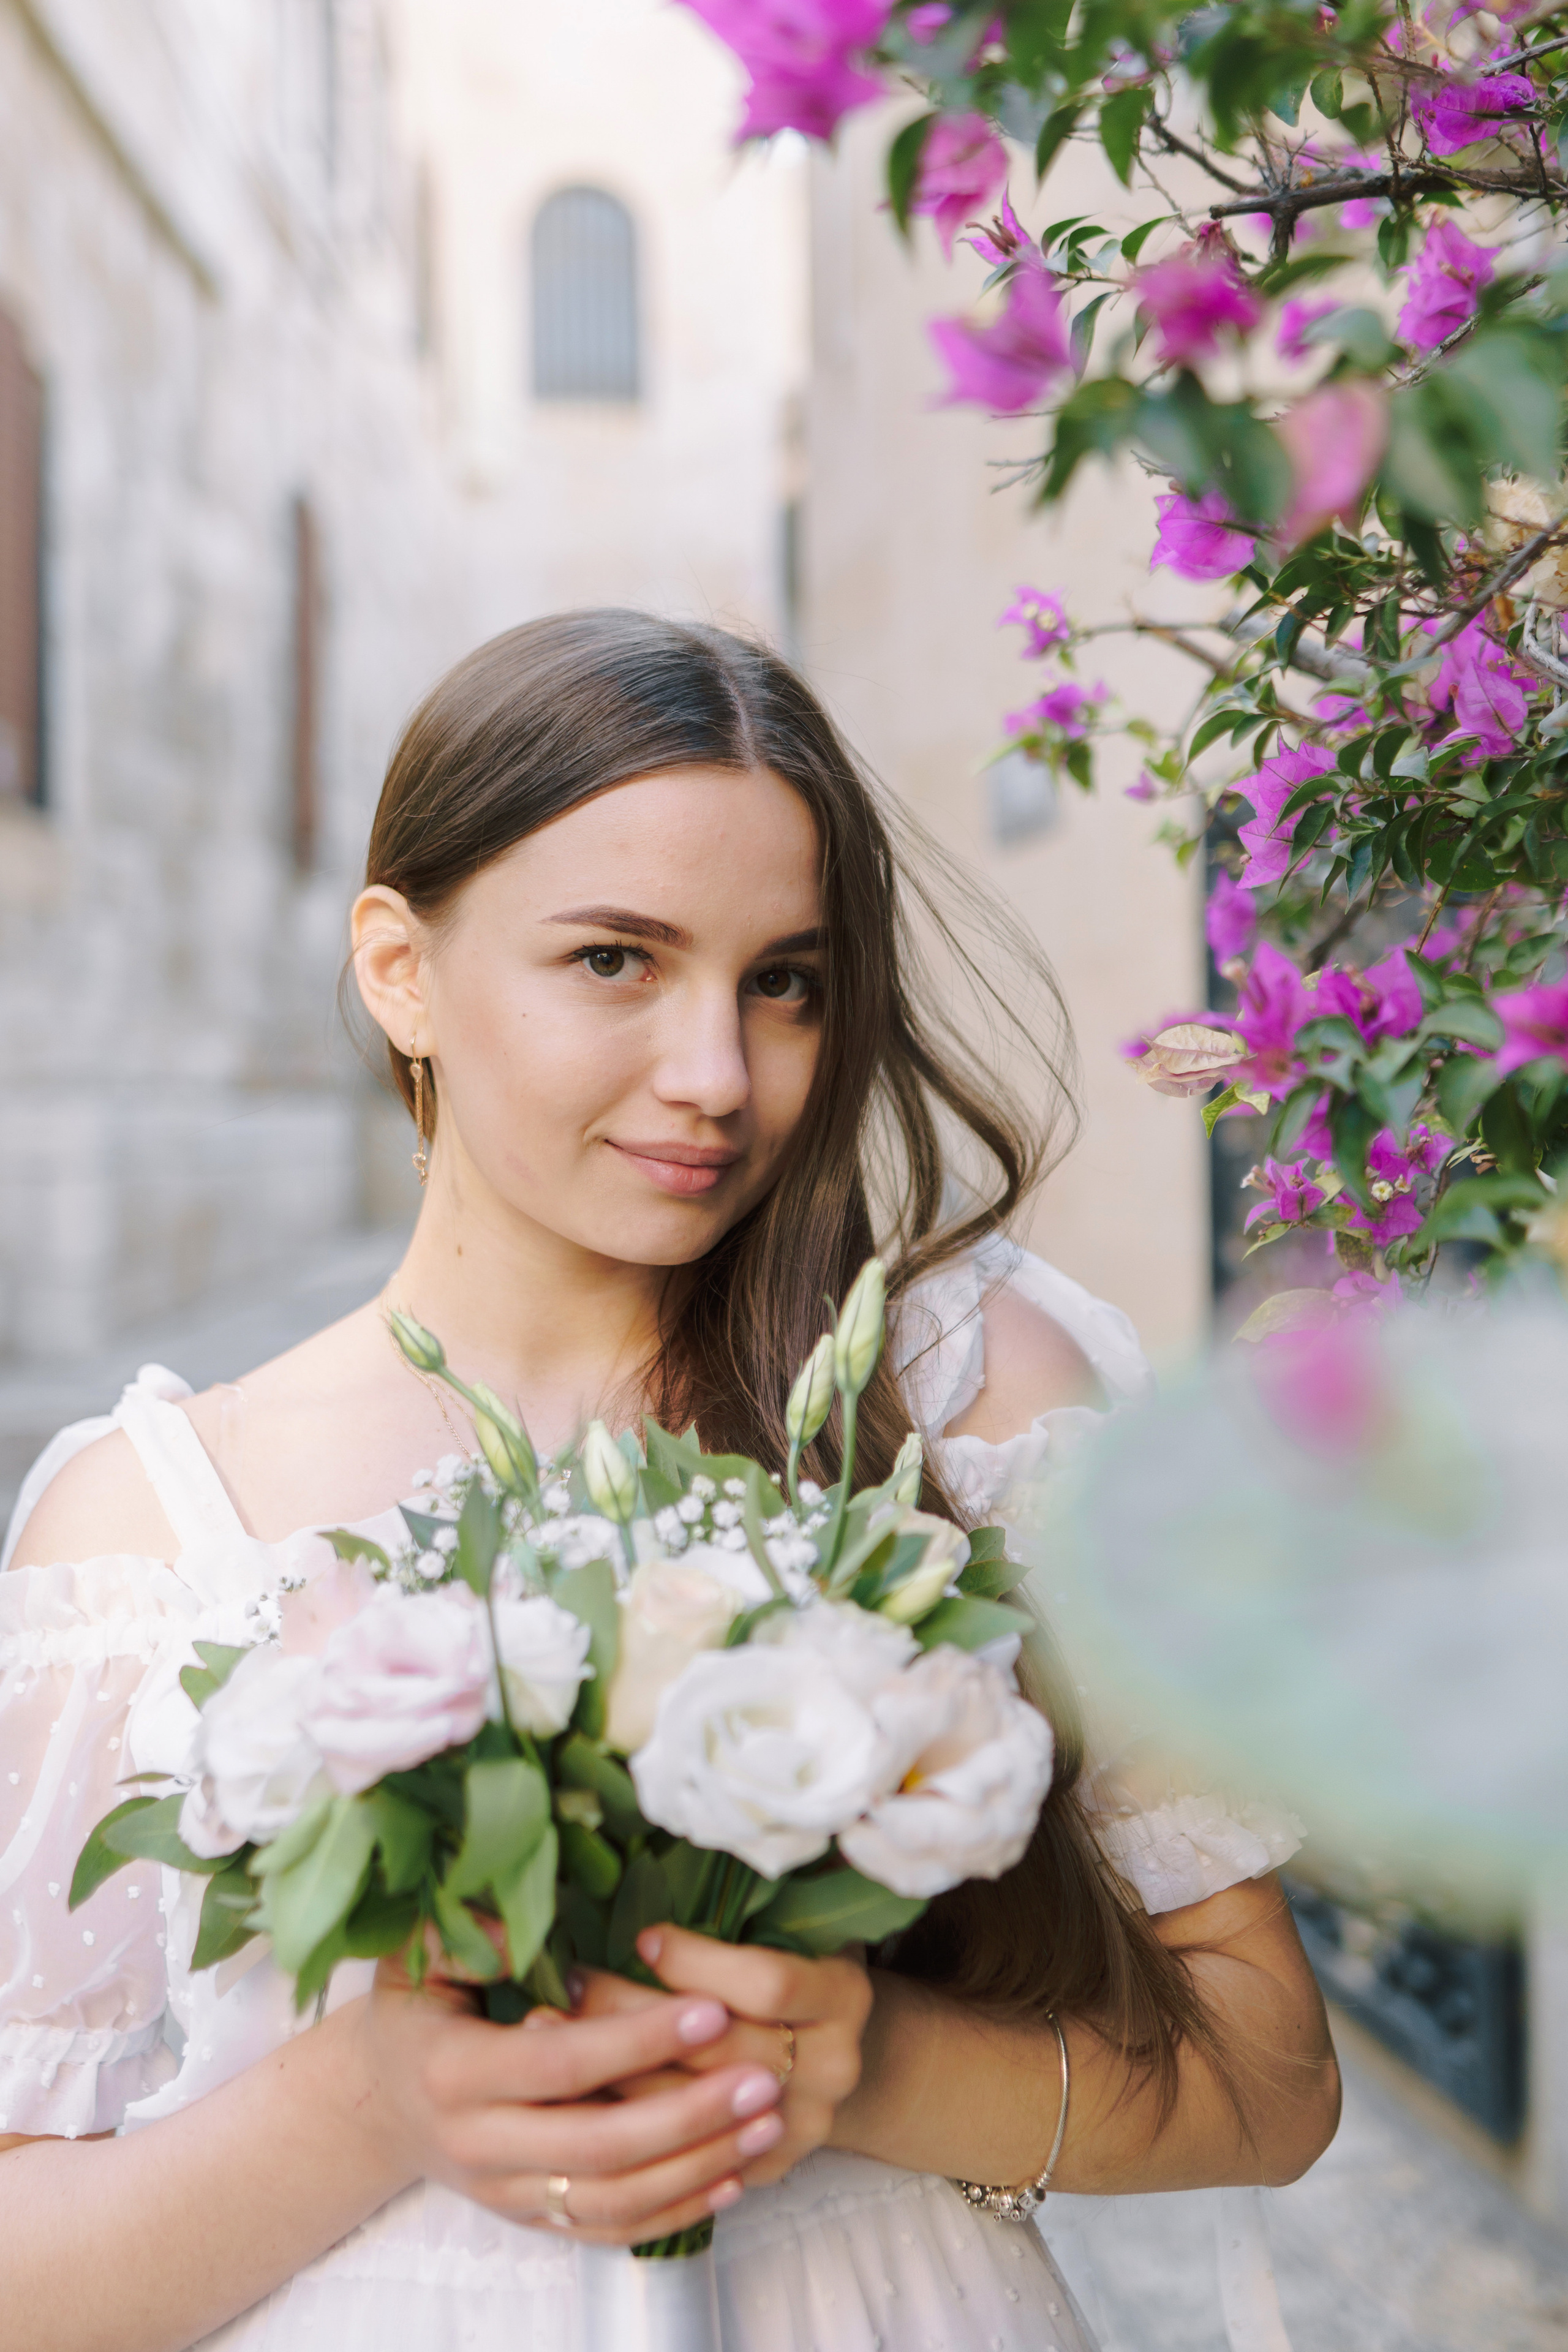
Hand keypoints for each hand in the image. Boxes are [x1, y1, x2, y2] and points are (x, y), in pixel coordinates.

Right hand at [348, 1943, 786, 2245]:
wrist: (376, 2106)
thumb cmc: (412, 2013)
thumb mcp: (413, 1958)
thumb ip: (462, 1936)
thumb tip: (514, 1928)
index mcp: (453, 2072)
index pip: (560, 2063)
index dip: (636, 2041)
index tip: (710, 2008)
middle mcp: (479, 2145)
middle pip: (597, 2146)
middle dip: (687, 2115)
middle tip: (762, 2077)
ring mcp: (506, 2192)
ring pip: (612, 2200)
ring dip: (696, 2167)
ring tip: (767, 2123)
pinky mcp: (530, 2220)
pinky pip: (608, 2230)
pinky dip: (675, 2212)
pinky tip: (733, 2176)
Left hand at [570, 1925, 872, 2186]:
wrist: (835, 2054)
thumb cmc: (796, 1968)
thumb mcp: (791, 1927)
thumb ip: (743, 1910)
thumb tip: (642, 1869)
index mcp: (844, 1996)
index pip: (769, 1984)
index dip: (700, 1962)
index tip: (641, 1937)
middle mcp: (833, 2067)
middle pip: (723, 2049)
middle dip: (638, 2016)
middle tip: (576, 1982)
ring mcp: (803, 2125)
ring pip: (695, 2108)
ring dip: (615, 2070)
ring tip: (555, 2031)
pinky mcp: (768, 2167)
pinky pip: (688, 2156)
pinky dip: (627, 2122)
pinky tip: (576, 2089)